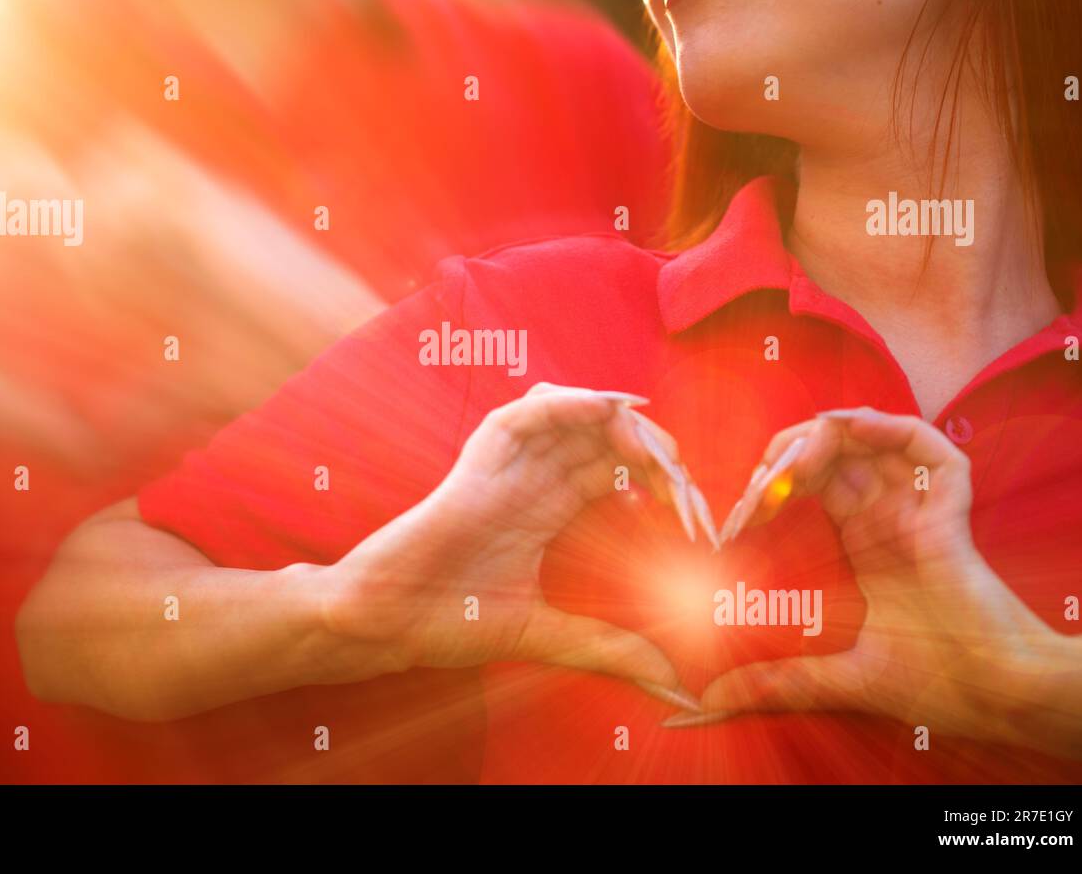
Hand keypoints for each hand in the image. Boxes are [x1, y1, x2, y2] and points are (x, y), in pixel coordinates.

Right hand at [323, 382, 711, 709]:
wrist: (388, 621)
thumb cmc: (450, 620)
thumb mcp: (547, 634)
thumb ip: (605, 646)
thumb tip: (670, 679)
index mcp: (546, 509)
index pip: (615, 471)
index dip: (659, 479)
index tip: (692, 512)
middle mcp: (531, 479)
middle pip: (603, 436)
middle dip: (650, 445)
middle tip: (683, 476)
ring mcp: (505, 466)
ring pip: (571, 413)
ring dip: (616, 419)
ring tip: (651, 446)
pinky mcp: (478, 460)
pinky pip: (524, 414)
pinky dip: (566, 403)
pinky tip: (604, 411)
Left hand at [680, 407, 1057, 745]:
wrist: (997, 695)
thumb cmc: (932, 683)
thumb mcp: (834, 675)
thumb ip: (774, 680)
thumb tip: (706, 702)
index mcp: (862, 541)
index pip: (810, 485)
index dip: (774, 483)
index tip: (743, 511)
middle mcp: (888, 515)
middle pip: (833, 452)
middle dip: (790, 450)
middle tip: (761, 480)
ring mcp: (919, 507)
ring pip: (872, 438)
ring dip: (827, 434)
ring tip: (793, 460)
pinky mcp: (951, 508)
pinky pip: (931, 448)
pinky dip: (892, 428)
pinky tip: (853, 432)